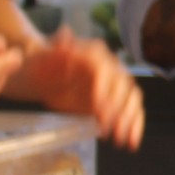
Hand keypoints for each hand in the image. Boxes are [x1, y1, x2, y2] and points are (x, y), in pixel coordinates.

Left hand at [10, 29, 146, 148]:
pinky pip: (131, 112)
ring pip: (131, 100)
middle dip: (120, 110)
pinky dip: (134, 126)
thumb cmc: (40, 62)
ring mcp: (114, 84)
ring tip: (123, 140)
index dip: (104, 89)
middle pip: (123, 87)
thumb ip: (54, 45)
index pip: (105, 70)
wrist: (41, 74)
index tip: (99, 107)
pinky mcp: (115, 101)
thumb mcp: (40, 52)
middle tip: (112, 128)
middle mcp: (110, 66)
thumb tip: (65, 33)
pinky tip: (132, 141)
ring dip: (130, 121)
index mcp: (94, 54)